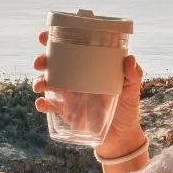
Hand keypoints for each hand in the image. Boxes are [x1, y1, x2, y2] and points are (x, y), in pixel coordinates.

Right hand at [33, 31, 146, 158]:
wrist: (121, 137)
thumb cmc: (127, 108)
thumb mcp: (132, 89)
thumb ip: (133, 75)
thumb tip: (129, 59)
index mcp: (88, 67)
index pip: (70, 49)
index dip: (55, 39)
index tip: (45, 35)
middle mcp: (75, 77)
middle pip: (52, 64)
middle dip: (42, 60)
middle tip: (40, 62)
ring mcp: (68, 95)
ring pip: (47, 83)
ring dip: (39, 81)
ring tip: (40, 85)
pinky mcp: (65, 112)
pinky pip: (49, 106)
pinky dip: (42, 104)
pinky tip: (41, 103)